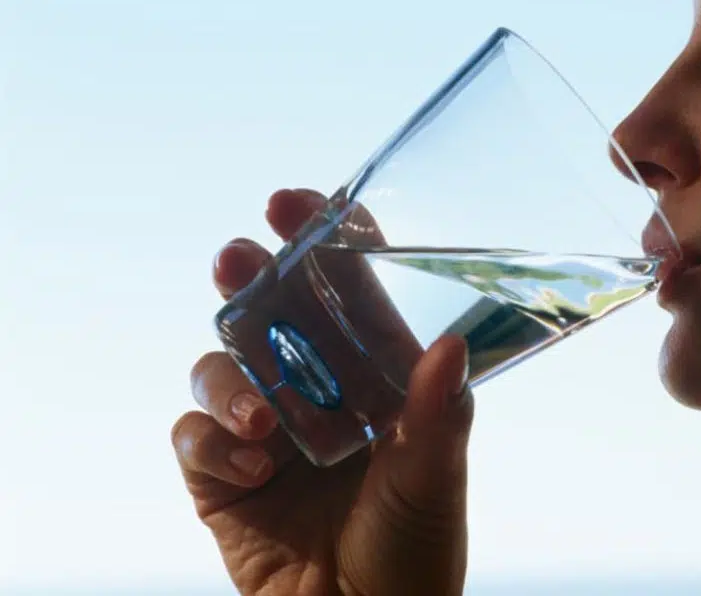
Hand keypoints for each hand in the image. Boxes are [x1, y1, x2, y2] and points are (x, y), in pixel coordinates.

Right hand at [171, 188, 473, 595]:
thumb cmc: (415, 551)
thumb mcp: (434, 478)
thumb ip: (438, 414)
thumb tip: (451, 343)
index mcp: (375, 376)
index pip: (348, 290)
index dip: (323, 241)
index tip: (297, 203)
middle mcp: (317, 390)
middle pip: (272, 311)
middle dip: (251, 278)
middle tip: (239, 258)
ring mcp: (265, 429)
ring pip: (224, 364)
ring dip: (232, 377)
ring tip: (261, 420)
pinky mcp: (221, 475)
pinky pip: (195, 436)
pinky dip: (212, 443)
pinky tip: (250, 467)